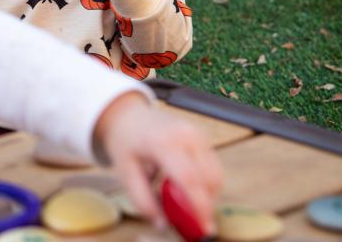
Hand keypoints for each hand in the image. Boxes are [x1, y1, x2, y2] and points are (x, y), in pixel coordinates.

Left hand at [93, 92, 221, 234]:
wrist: (128, 115)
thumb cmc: (125, 141)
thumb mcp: (125, 171)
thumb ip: (143, 199)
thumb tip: (162, 224)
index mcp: (162, 142)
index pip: (189, 178)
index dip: (199, 206)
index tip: (203, 226)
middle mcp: (185, 135)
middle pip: (209, 179)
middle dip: (205, 204)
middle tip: (190, 218)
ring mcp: (197, 133)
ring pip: (215, 175)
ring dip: (206, 193)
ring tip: (179, 195)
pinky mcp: (204, 136)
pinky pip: (213, 167)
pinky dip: (204, 182)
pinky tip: (182, 182)